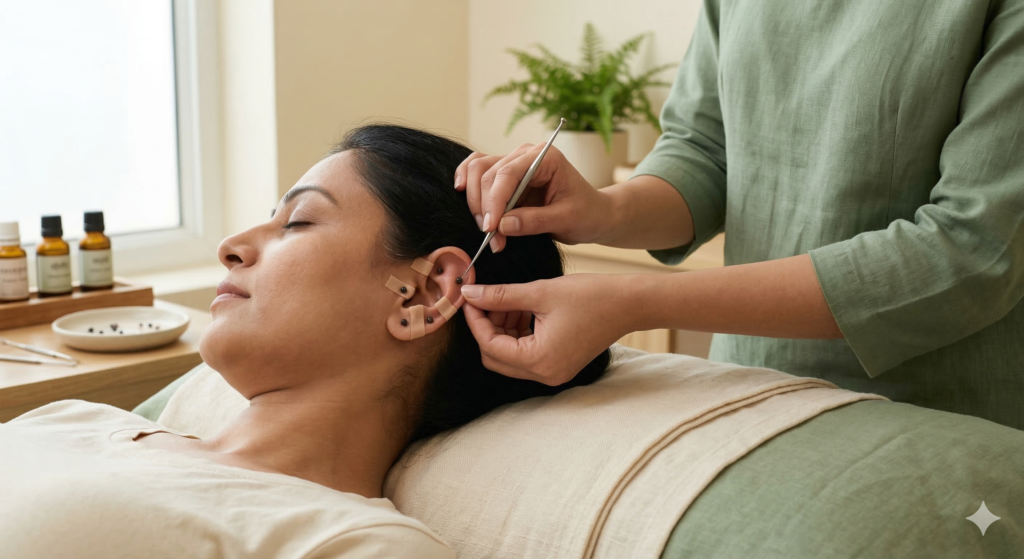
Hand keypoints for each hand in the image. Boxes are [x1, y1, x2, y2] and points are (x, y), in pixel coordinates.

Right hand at [454, 143, 612, 252]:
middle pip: (487, 173)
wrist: (593, 214)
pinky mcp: (505, 177)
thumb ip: (534, 221)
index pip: (508, 174)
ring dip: (475, 201)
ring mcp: (513, 163)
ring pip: (477, 170)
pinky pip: (477, 173)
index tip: (490, 229)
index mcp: (545, 157)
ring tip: (487, 230)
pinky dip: (468, 185)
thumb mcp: (566, 220)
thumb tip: (502, 226)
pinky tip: (460, 194)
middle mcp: (525, 155)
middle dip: (485, 208)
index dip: (494, 201)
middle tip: (492, 239)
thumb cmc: (586, 214)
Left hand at [460, 274, 631, 384]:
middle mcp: (544, 374)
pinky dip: (517, 333)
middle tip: (484, 298)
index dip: (475, 320)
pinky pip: (526, 354)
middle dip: (486, 327)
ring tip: (507, 300)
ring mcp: (552, 372)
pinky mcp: (558, 364)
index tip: (469, 297)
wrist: (629, 304)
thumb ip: (500, 296)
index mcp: (539, 360)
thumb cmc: (590, 296)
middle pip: (495, 358)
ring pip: (509, 356)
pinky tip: (521, 308)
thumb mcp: (539, 292)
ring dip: (501, 329)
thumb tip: (469, 295)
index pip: (490, 346)